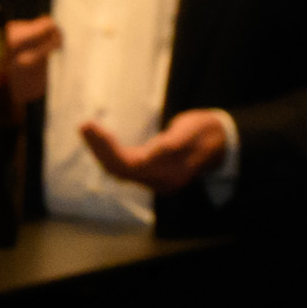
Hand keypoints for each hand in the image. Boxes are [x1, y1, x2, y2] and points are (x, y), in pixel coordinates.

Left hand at [81, 109, 232, 193]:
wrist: (221, 140)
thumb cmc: (207, 131)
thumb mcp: (192, 132)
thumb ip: (174, 144)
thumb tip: (152, 155)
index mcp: (171, 173)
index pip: (128, 165)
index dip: (106, 148)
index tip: (92, 127)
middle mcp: (161, 182)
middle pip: (119, 169)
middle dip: (99, 147)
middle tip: (84, 125)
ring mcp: (157, 180)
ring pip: (119, 169)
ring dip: (100, 150)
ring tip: (86, 128)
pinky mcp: (153, 173)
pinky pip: (124, 167)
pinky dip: (108, 152)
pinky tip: (98, 139)